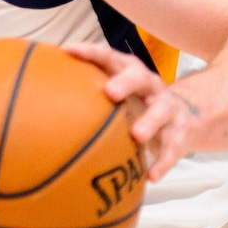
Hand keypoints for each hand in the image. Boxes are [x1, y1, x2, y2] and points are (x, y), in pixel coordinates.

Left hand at [66, 43, 199, 181]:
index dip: (91, 52)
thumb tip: (38, 98)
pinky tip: (151, 177)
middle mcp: (150, 85)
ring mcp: (168, 107)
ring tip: (136, 135)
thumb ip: (86, 93)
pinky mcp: (181, 132)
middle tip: (109, 92)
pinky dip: (163, 161)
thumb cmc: (137, 103)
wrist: (189, 115)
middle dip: (125, 82)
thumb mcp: (118, 93)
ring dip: (149, 122)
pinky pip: (174, 147)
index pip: (109, 57)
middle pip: (138, 76)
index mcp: (129, 71)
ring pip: (161, 111)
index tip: (69, 51)